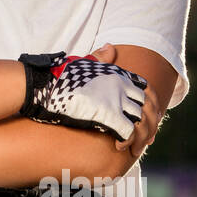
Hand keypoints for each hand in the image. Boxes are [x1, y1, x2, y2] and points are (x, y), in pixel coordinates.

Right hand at [18, 47, 147, 142]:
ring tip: (133, 149)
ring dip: (140, 138)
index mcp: (118, 74)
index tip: (150, 118)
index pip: (147, 91)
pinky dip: (127, 141)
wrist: (44, 84)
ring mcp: (116, 100)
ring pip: (142, 123)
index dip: (151, 106)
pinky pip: (128, 132)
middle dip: (150, 125)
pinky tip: (119, 147)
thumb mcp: (83, 61)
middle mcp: (121, 86)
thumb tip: (110, 48)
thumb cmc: (59, 75)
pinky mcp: (107, 115)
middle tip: (146, 139)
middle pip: (148, 108)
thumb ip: (100, 57)